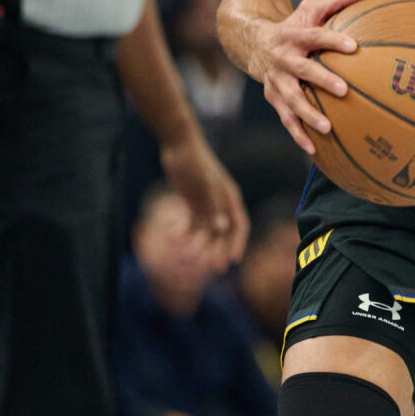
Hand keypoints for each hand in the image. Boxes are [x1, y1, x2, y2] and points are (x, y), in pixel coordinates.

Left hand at [160, 135, 249, 270]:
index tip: (233, 261)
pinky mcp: (192, 202)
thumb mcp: (205, 186)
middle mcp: (221, 203)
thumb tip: (222, 229)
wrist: (180, 146)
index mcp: (230, 198)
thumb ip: (214, 207)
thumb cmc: (196, 163)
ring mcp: (206, 204)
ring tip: (191, 258)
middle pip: (223, 232)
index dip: (237, 243)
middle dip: (219, 250)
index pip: (239, 225)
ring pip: (206, 230)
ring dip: (200, 244)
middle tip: (214, 269)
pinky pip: (191, 223)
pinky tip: (175, 236)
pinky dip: (185, 232)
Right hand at [251, 0, 367, 154]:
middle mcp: (282, 59)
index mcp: (293, 35)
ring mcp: (276, 81)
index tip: (354, 46)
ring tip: (328, 127)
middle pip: (301, 70)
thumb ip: (337, 0)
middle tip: (343, 89)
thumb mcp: (310, 9)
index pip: (315, 36)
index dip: (333, 40)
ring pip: (291, 100)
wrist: (253, 43)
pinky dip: (298, 135)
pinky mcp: (273, 98)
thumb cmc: (293, 25)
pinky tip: (314, 149)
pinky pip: (286, 119)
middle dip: (321, 79)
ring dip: (308, 114)